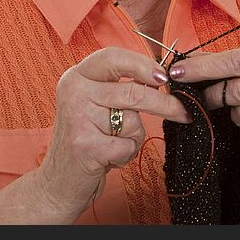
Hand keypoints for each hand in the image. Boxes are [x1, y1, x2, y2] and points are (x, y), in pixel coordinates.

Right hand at [37, 47, 190, 218]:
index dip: (143, 64)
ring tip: (113, 144)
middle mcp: (73, 91)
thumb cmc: (86, 140)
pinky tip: (108, 158)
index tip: (165, 76)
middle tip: (183, 112)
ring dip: (134, 137)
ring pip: (133, 120)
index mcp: (76, 76)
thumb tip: (160, 75)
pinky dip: (126, 155)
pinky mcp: (85, 145)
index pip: (113, 56)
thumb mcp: (95, 105)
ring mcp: (77, 117)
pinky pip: (128, 145)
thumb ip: (118, 87)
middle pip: (133, 91)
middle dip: (164, 104)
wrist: (57, 182)